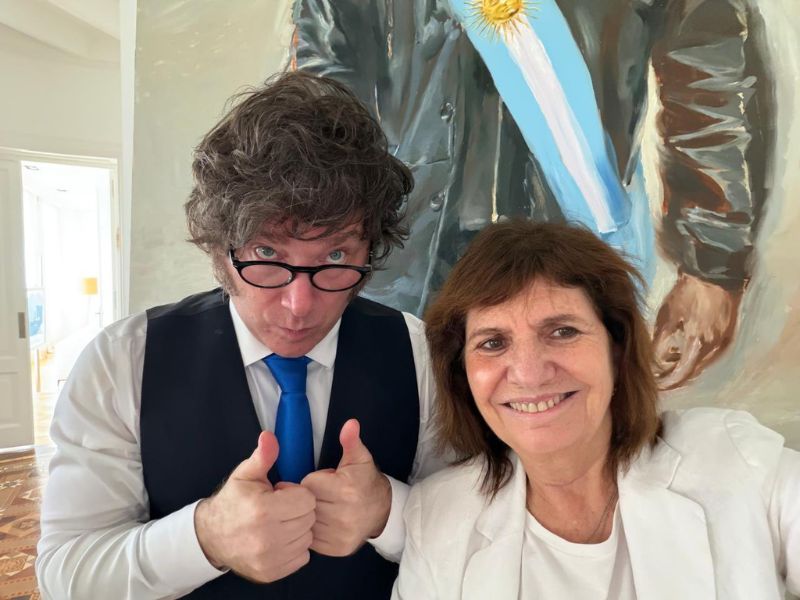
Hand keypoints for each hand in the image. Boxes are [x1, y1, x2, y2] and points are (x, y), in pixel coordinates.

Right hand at [194, 431, 315, 581]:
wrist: (212, 536)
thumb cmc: (233, 502)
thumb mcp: (245, 475)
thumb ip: (263, 456)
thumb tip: (269, 436)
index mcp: (263, 510)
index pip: (307, 499)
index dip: (297, 493)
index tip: (282, 494)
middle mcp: (267, 537)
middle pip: (309, 519)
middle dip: (299, 510)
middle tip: (281, 508)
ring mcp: (269, 558)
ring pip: (307, 538)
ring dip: (298, 529)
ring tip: (280, 522)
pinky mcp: (271, 572)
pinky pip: (302, 557)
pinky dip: (295, 547)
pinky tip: (280, 538)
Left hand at [301, 419, 391, 556]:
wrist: (382, 511)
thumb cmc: (365, 481)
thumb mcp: (359, 458)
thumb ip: (351, 441)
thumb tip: (350, 423)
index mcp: (346, 489)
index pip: (308, 484)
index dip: (313, 480)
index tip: (322, 481)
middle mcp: (343, 514)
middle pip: (306, 503)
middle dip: (310, 497)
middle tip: (322, 494)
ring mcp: (339, 534)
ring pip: (306, 521)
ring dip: (310, 514)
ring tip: (323, 507)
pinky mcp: (336, 549)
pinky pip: (311, 539)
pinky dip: (313, 530)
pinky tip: (324, 521)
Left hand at [653, 273, 741, 389]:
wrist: (714, 273)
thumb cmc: (686, 294)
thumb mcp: (666, 319)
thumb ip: (659, 345)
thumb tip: (652, 364)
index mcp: (699, 345)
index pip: (681, 374)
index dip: (666, 382)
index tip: (654, 385)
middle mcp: (715, 349)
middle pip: (692, 372)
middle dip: (674, 376)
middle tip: (658, 376)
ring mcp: (724, 342)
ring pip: (702, 363)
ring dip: (685, 366)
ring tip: (667, 362)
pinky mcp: (729, 334)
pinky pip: (710, 353)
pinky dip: (696, 356)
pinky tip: (683, 350)